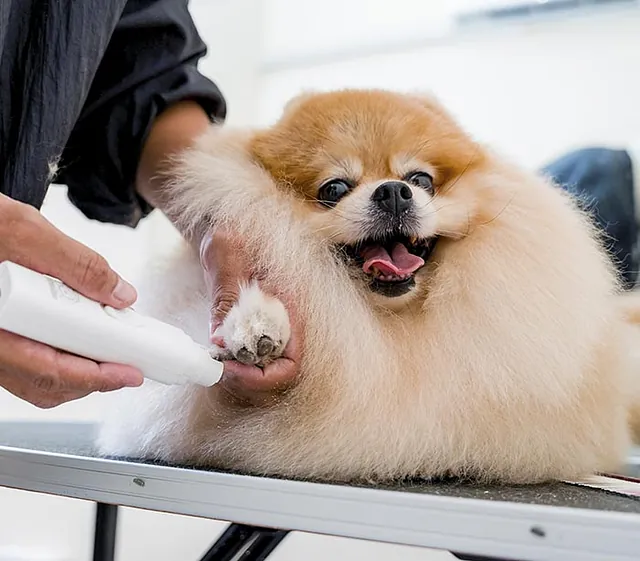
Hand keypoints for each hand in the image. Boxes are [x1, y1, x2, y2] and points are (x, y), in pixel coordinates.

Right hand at [0, 194, 142, 407]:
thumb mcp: (28, 234)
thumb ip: (79, 265)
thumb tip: (120, 294)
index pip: (50, 371)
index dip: (96, 378)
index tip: (129, 374)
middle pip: (45, 383)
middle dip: (93, 377)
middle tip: (127, 363)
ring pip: (35, 376)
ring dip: (78, 368)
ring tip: (109, 345)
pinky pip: (28, 358)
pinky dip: (61, 353)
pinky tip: (81, 332)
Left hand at [200, 227, 301, 405]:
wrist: (225, 228)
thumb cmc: (231, 235)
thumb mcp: (228, 257)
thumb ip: (227, 297)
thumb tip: (219, 341)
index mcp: (290, 308)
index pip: (291, 363)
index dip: (264, 377)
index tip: (232, 369)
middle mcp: (285, 325)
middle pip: (278, 376)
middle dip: (248, 383)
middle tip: (218, 370)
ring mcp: (269, 330)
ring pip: (264, 373)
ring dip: (239, 377)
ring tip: (215, 363)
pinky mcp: (253, 331)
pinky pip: (249, 361)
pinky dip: (232, 366)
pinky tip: (215, 354)